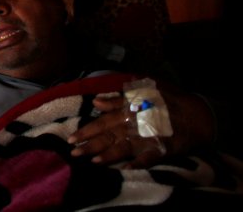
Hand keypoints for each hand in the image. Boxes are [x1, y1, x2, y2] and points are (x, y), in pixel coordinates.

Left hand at [67, 84, 214, 168]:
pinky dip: (136, 164)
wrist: (195, 115)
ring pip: (122, 149)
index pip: (101, 123)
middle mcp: (133, 127)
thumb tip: (96, 102)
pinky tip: (124, 170)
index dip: (86, 131)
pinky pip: (146, 160)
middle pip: (107, 138)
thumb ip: (117, 99)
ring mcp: (146, 140)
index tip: (70, 139)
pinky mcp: (161, 150)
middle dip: (89, 146)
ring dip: (107, 156)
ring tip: (92, 162)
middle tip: (73, 154)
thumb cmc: (164, 103)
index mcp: (126, 113)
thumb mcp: (140, 94)